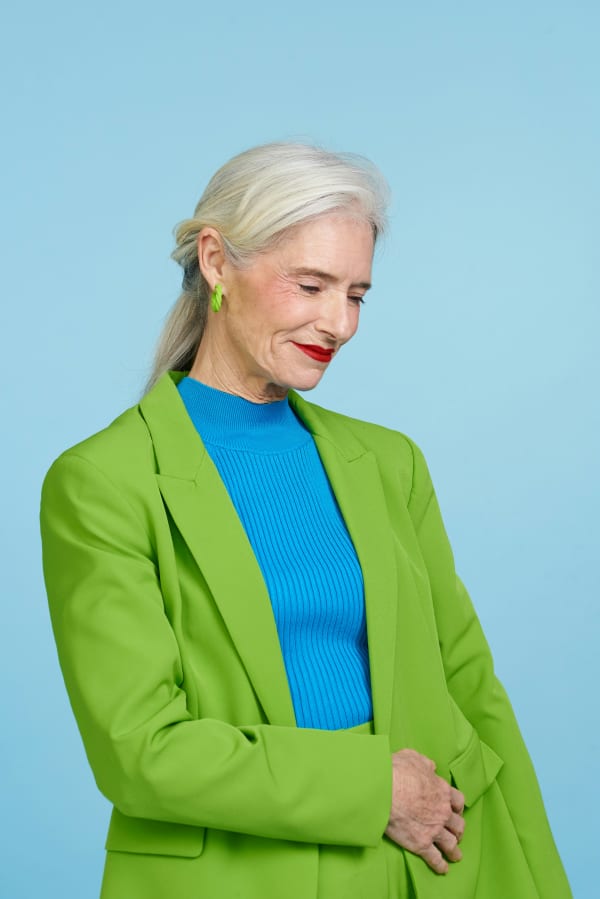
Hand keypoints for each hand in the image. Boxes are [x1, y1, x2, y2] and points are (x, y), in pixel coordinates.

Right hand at [385, 748, 464, 874]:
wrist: (384, 790)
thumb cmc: (397, 771)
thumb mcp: (413, 758)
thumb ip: (426, 764)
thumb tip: (432, 767)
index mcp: (442, 790)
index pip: (458, 801)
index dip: (458, 808)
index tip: (456, 812)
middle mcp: (443, 812)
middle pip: (458, 825)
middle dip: (458, 830)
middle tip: (456, 834)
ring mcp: (434, 829)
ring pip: (451, 844)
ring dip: (454, 851)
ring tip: (455, 856)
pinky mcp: (422, 844)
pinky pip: (436, 858)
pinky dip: (440, 865)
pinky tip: (443, 869)